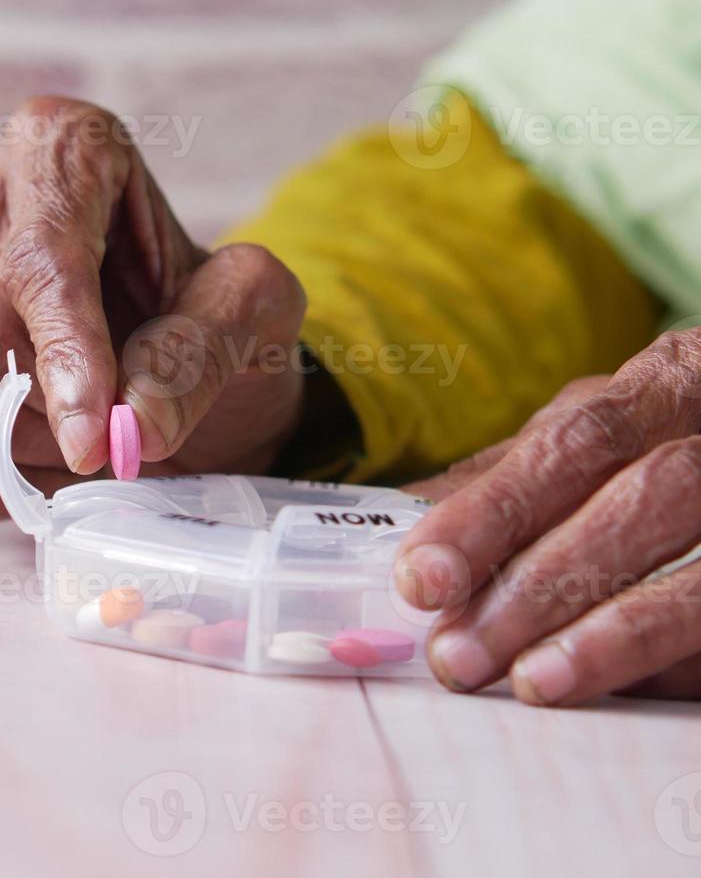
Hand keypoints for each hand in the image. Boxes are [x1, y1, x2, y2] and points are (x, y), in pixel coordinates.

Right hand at [0, 97, 307, 516]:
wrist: (167, 368)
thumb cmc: (207, 323)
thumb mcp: (252, 315)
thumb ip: (201, 354)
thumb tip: (133, 426)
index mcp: (60, 147)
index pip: (40, 257)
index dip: (65, 352)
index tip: (96, 436)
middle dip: (59, 414)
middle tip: (121, 437)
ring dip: (36, 453)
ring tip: (89, 436)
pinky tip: (44, 454)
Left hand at [398, 327, 700, 704]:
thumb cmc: (667, 447)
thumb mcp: (596, 441)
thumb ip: (508, 480)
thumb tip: (400, 529)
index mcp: (670, 382)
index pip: (576, 438)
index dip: (496, 509)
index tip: (422, 578)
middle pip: (648, 495)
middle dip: (545, 581)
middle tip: (459, 656)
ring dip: (617, 629)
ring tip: (534, 682)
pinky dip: (679, 656)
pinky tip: (629, 690)